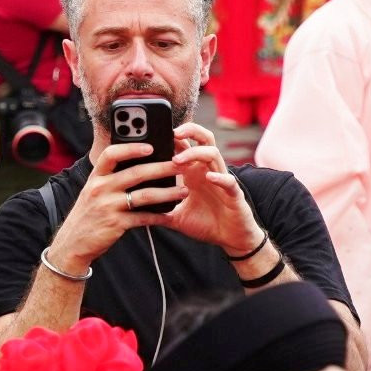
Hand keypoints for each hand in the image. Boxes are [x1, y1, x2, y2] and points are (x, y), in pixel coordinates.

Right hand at [47, 141, 187, 275]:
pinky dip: (159, 216)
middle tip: (181, 164)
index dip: (131, 148)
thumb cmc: (89, 214)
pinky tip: (170, 215)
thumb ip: (110, 178)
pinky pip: (143, 218)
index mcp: (96, 177)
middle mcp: (100, 188)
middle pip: (136, 173)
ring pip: (144, 195)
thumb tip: (139, 164)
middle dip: (162, 168)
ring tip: (184, 191)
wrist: (73, 243)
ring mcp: (108, 206)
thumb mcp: (93, 191)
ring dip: (167, 192)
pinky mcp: (115, 224)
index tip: (150, 146)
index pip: (111, 154)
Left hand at [156, 123, 263, 253]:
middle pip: (203, 139)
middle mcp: (207, 171)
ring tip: (178, 160)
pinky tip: (209, 178)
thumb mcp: (177, 216)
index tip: (155, 134)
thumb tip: (136, 211)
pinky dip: (220, 177)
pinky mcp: (233, 194)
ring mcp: (221, 180)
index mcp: (193, 173)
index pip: (185, 146)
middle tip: (172, 133)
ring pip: (213, 154)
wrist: (230, 239)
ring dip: (195, 154)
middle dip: (190, 130)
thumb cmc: (206, 224)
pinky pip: (229, 181)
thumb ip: (159, 210)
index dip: (172, 136)